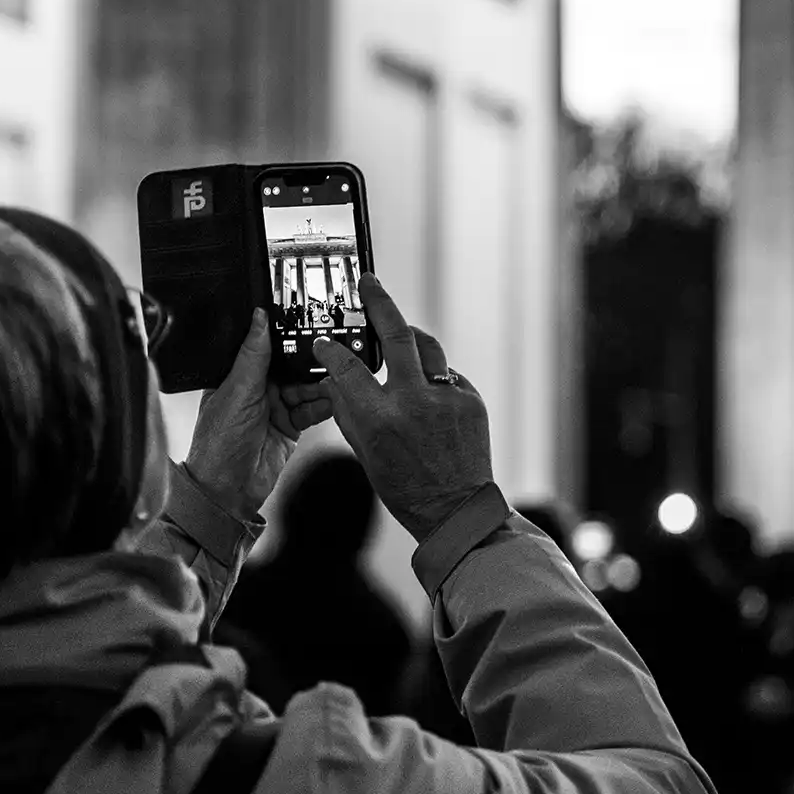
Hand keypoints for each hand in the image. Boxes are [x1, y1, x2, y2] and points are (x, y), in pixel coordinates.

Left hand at [185, 310, 332, 516]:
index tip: (308, 324)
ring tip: (336, 378)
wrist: (228, 491)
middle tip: (331, 353)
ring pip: (306, 387)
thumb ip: (253, 356)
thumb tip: (259, 318)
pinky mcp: (291, 426)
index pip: (266, 347)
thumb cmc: (218, 444)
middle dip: (310, 362)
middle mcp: (258, 389)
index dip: (286, 337)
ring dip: (320, 384)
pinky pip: (313, 409)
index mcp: (238, 375)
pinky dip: (324, 405)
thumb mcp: (238, 392)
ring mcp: (276, 408)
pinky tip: (334, 400)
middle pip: (291, 366)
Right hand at [310, 274, 493, 541]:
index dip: (331, 349)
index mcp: (381, 419)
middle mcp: (415, 402)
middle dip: (380, 303)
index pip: (348, 368)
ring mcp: (447, 399)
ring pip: (427, 347)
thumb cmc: (405, 489)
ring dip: (410, 337)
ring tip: (399, 335)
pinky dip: (433, 378)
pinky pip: (446, 375)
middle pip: (397, 335)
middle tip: (369, 283)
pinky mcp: (470, 401)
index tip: (324, 342)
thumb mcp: (365, 453)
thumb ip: (350, 412)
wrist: (455, 510)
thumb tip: (336, 382)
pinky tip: (427, 394)